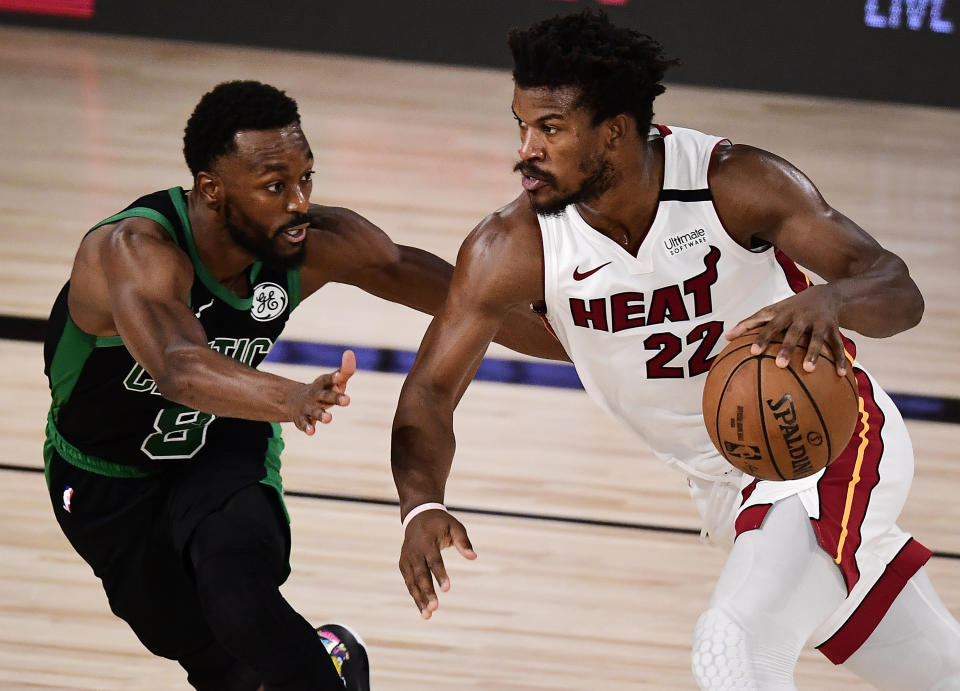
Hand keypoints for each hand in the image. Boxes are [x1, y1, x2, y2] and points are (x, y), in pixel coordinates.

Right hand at [290, 349, 356, 433]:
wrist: (296, 401)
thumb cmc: (323, 390)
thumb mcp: (334, 381)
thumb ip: (345, 370)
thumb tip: (350, 353)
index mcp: (323, 384)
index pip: (328, 380)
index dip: (334, 378)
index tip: (340, 377)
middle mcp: (314, 395)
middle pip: (325, 396)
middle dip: (335, 398)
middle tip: (348, 401)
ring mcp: (307, 407)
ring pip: (314, 412)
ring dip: (321, 415)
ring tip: (329, 419)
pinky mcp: (301, 420)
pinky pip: (304, 424)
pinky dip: (307, 428)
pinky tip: (311, 432)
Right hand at [399, 510, 476, 618]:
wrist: (417, 516)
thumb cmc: (440, 523)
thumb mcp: (454, 526)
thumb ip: (463, 542)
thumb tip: (474, 557)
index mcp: (427, 541)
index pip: (434, 560)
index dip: (440, 575)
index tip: (447, 589)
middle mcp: (414, 552)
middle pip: (420, 574)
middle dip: (427, 592)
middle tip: (435, 608)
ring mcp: (407, 559)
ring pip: (412, 582)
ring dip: (419, 599)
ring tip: (428, 615)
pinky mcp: (403, 565)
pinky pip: (409, 582)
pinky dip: (414, 595)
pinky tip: (422, 608)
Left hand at [726, 285, 846, 375]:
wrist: (825, 293)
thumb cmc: (790, 308)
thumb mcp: (770, 311)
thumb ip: (749, 323)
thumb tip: (726, 338)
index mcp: (783, 314)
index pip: (769, 326)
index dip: (761, 338)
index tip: (753, 352)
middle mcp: (801, 317)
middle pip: (793, 333)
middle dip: (787, 348)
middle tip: (779, 364)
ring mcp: (819, 323)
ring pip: (817, 339)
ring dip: (813, 354)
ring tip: (808, 370)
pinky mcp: (834, 329)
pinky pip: (838, 345)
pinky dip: (841, 359)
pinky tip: (841, 375)